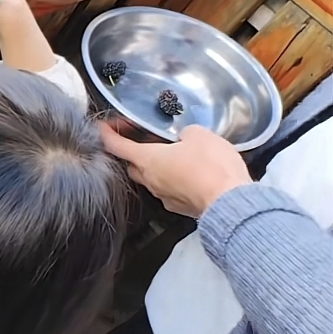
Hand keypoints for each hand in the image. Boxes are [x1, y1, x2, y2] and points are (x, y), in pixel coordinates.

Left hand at [100, 123, 253, 217]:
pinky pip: (169, 190)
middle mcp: (150, 180)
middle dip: (134, 151)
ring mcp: (163, 195)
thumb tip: (184, 137)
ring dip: (157, 166)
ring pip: (151, 178)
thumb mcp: (199, 135)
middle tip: (145, 139)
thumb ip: (185, 132)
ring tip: (173, 154)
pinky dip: (173, 180)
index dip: (107, 133)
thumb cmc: (212, 168)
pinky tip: (188, 173)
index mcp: (147, 159)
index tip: (103, 127)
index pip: (115, 145)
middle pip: (132, 164)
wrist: (230, 202)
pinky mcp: (179, 206)